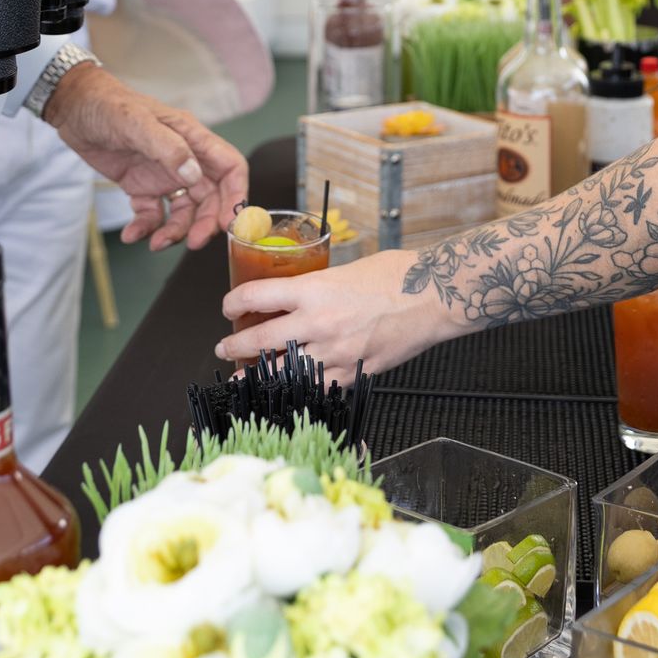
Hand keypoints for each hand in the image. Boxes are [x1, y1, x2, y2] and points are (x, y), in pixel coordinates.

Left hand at [43, 64, 246, 249]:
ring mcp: (163, 175)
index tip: (230, 222)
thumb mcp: (137, 123)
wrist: (74, 109)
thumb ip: (168, 148)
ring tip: (157, 243)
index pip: (230, 168)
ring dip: (176, 231)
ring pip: (184, 211)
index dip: (237, 195)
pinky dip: (146, 229)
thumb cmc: (108, 106)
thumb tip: (194, 176)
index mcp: (192, 138)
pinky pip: (152, 215)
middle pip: (210, 197)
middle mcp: (183, 160)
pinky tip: (132, 235)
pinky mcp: (141, 188)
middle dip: (206, 222)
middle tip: (194, 243)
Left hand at [218, 247, 466, 378]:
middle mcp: (317, 323)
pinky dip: (298, 386)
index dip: (233, 303)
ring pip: (283, 371)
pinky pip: (315, 385)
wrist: (433, 296)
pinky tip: (288, 387)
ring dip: (259, 374)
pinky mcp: (352, 372)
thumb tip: (296, 296)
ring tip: (244, 377)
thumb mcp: (345, 270)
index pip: (255, 297)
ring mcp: (334, 352)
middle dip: (234, 346)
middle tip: (224, 348)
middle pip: (259, 340)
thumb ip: (316, 287)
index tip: (228, 307)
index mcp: (312, 290)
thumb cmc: (396, 275)